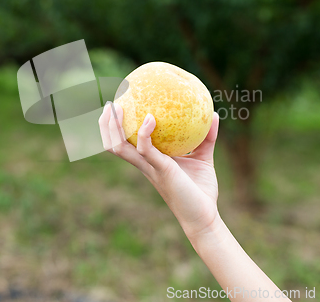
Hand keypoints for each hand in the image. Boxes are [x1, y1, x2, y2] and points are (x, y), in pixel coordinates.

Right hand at [98, 102, 220, 239]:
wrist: (204, 215)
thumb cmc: (201, 189)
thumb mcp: (203, 157)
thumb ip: (206, 136)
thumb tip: (214, 114)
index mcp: (149, 160)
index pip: (124, 142)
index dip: (115, 127)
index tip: (118, 104)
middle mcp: (144, 164)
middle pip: (113, 144)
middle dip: (105, 125)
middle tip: (110, 104)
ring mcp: (149, 167)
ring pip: (120, 147)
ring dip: (114, 127)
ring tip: (117, 108)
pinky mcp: (160, 170)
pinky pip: (145, 149)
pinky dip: (143, 132)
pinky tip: (150, 118)